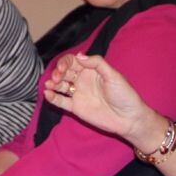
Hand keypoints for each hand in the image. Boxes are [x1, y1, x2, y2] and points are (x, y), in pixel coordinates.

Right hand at [43, 54, 157, 144]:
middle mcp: (82, 80)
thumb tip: (79, 56)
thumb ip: (97, 64)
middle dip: (57, 72)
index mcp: (91, 70)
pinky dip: (52, 97)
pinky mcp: (76, 108)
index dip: (65, 62)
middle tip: (56, 77)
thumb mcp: (113, 75)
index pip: (73, 61)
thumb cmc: (124, 95)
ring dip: (52, 83)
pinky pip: (61, 101)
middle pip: (64, 72)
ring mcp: (78, 94)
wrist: (129, 118)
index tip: (62, 67)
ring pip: (60, 86)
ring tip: (49, 84)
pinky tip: (47, 94)